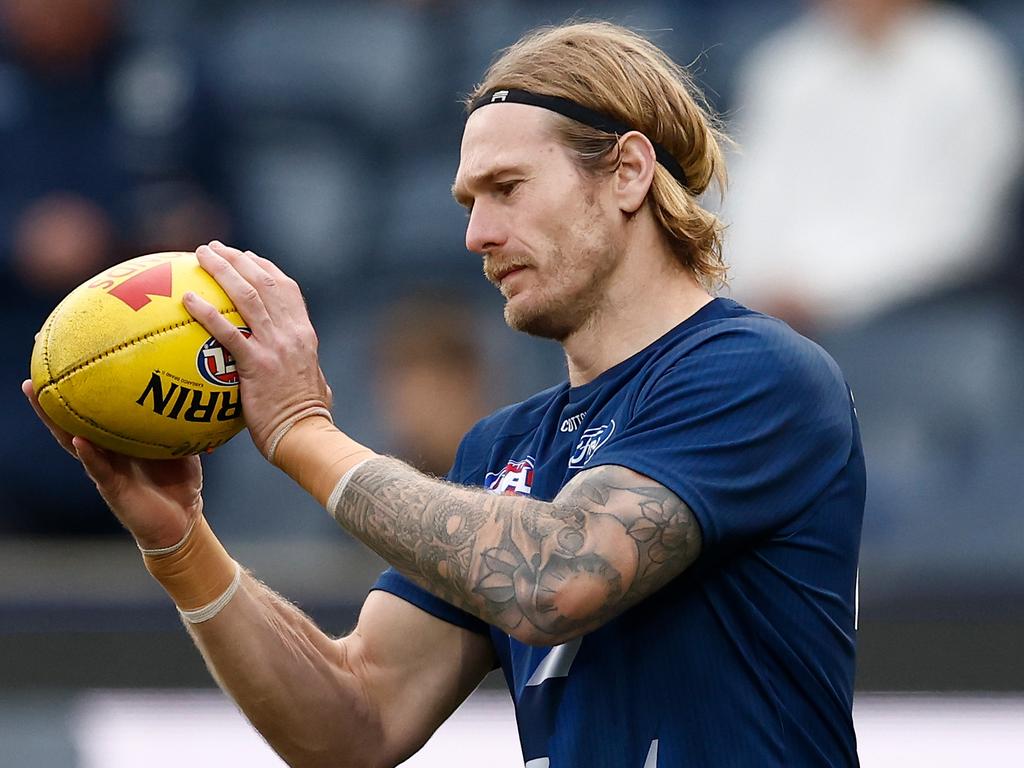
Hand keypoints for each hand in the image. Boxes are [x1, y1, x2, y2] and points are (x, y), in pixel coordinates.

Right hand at [22, 380, 201, 548]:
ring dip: (55, 421)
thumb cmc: (181, 481)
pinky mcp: (112, 487)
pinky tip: (79, 440)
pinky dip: (89, 454)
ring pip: (73, 442)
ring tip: (40, 396)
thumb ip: (184, 421)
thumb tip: (197, 389)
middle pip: (74, 420)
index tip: (68, 359)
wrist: (183, 519)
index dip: (82, 389)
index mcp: (122, 438)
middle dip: (53, 398)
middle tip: (36, 373)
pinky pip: (98, 468)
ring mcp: (106, 468)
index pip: (97, 410)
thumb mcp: (184, 445)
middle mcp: (108, 450)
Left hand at [184, 242, 331, 461]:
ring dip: (223, 270)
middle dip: (239, 258)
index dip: (265, 267)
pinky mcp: (257, 364)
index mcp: (304, 334)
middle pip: (265, 282)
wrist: (306, 434)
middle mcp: (292, 333)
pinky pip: (227, 332)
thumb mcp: (312, 383)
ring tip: (201, 255)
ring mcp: (276, 346)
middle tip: (214, 248)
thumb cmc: (305, 418)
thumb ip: (298, 369)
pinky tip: (187, 299)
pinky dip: (207, 311)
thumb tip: (289, 370)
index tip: (247, 256)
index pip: (287, 289)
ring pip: (248, 296)